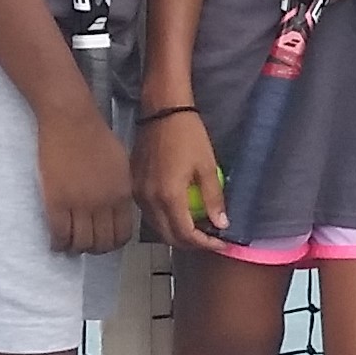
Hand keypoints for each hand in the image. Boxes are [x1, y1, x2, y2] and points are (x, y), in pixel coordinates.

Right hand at [39, 109, 136, 255]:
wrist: (71, 122)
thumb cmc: (96, 138)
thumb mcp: (121, 166)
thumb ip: (121, 190)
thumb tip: (118, 210)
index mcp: (122, 194)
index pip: (122, 234)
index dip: (113, 243)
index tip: (105, 241)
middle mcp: (103, 204)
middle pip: (102, 243)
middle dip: (94, 248)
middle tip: (85, 244)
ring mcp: (79, 204)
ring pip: (80, 243)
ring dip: (75, 248)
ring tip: (70, 243)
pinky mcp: (56, 202)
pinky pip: (59, 234)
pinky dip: (58, 243)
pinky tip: (56, 241)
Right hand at [134, 108, 228, 246]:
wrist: (162, 111)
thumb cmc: (188, 135)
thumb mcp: (207, 166)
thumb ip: (214, 198)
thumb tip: (222, 224)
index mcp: (168, 196)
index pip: (185, 234)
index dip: (205, 243)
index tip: (222, 242)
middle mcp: (148, 200)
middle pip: (169, 236)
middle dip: (191, 243)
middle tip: (212, 239)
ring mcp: (138, 194)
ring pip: (157, 226)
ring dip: (177, 232)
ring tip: (199, 228)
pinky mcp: (134, 186)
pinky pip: (149, 213)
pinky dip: (166, 219)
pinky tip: (181, 212)